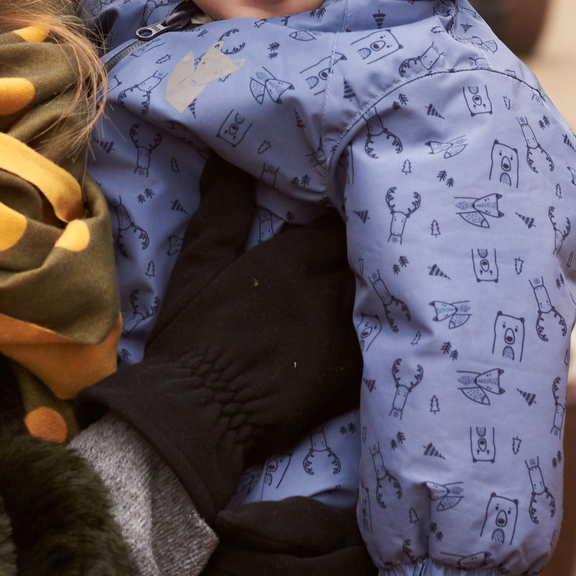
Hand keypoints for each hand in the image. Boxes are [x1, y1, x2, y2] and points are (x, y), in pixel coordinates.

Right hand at [76, 156, 362, 517]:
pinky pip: (382, 348)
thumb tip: (225, 159)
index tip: (340, 211)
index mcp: (296, 261)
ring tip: (379, 283)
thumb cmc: (192, 339)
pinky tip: (383, 331)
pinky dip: (384, 335)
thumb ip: (222, 212)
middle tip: (365, 244)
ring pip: (382, 300)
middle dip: (366, 250)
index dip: (342, 216)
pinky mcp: (350, 380)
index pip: (341, 222)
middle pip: (369, 258)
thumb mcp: (198, 267)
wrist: (197, 416)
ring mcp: (347, 340)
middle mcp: (331, 295)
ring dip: (378, 290)